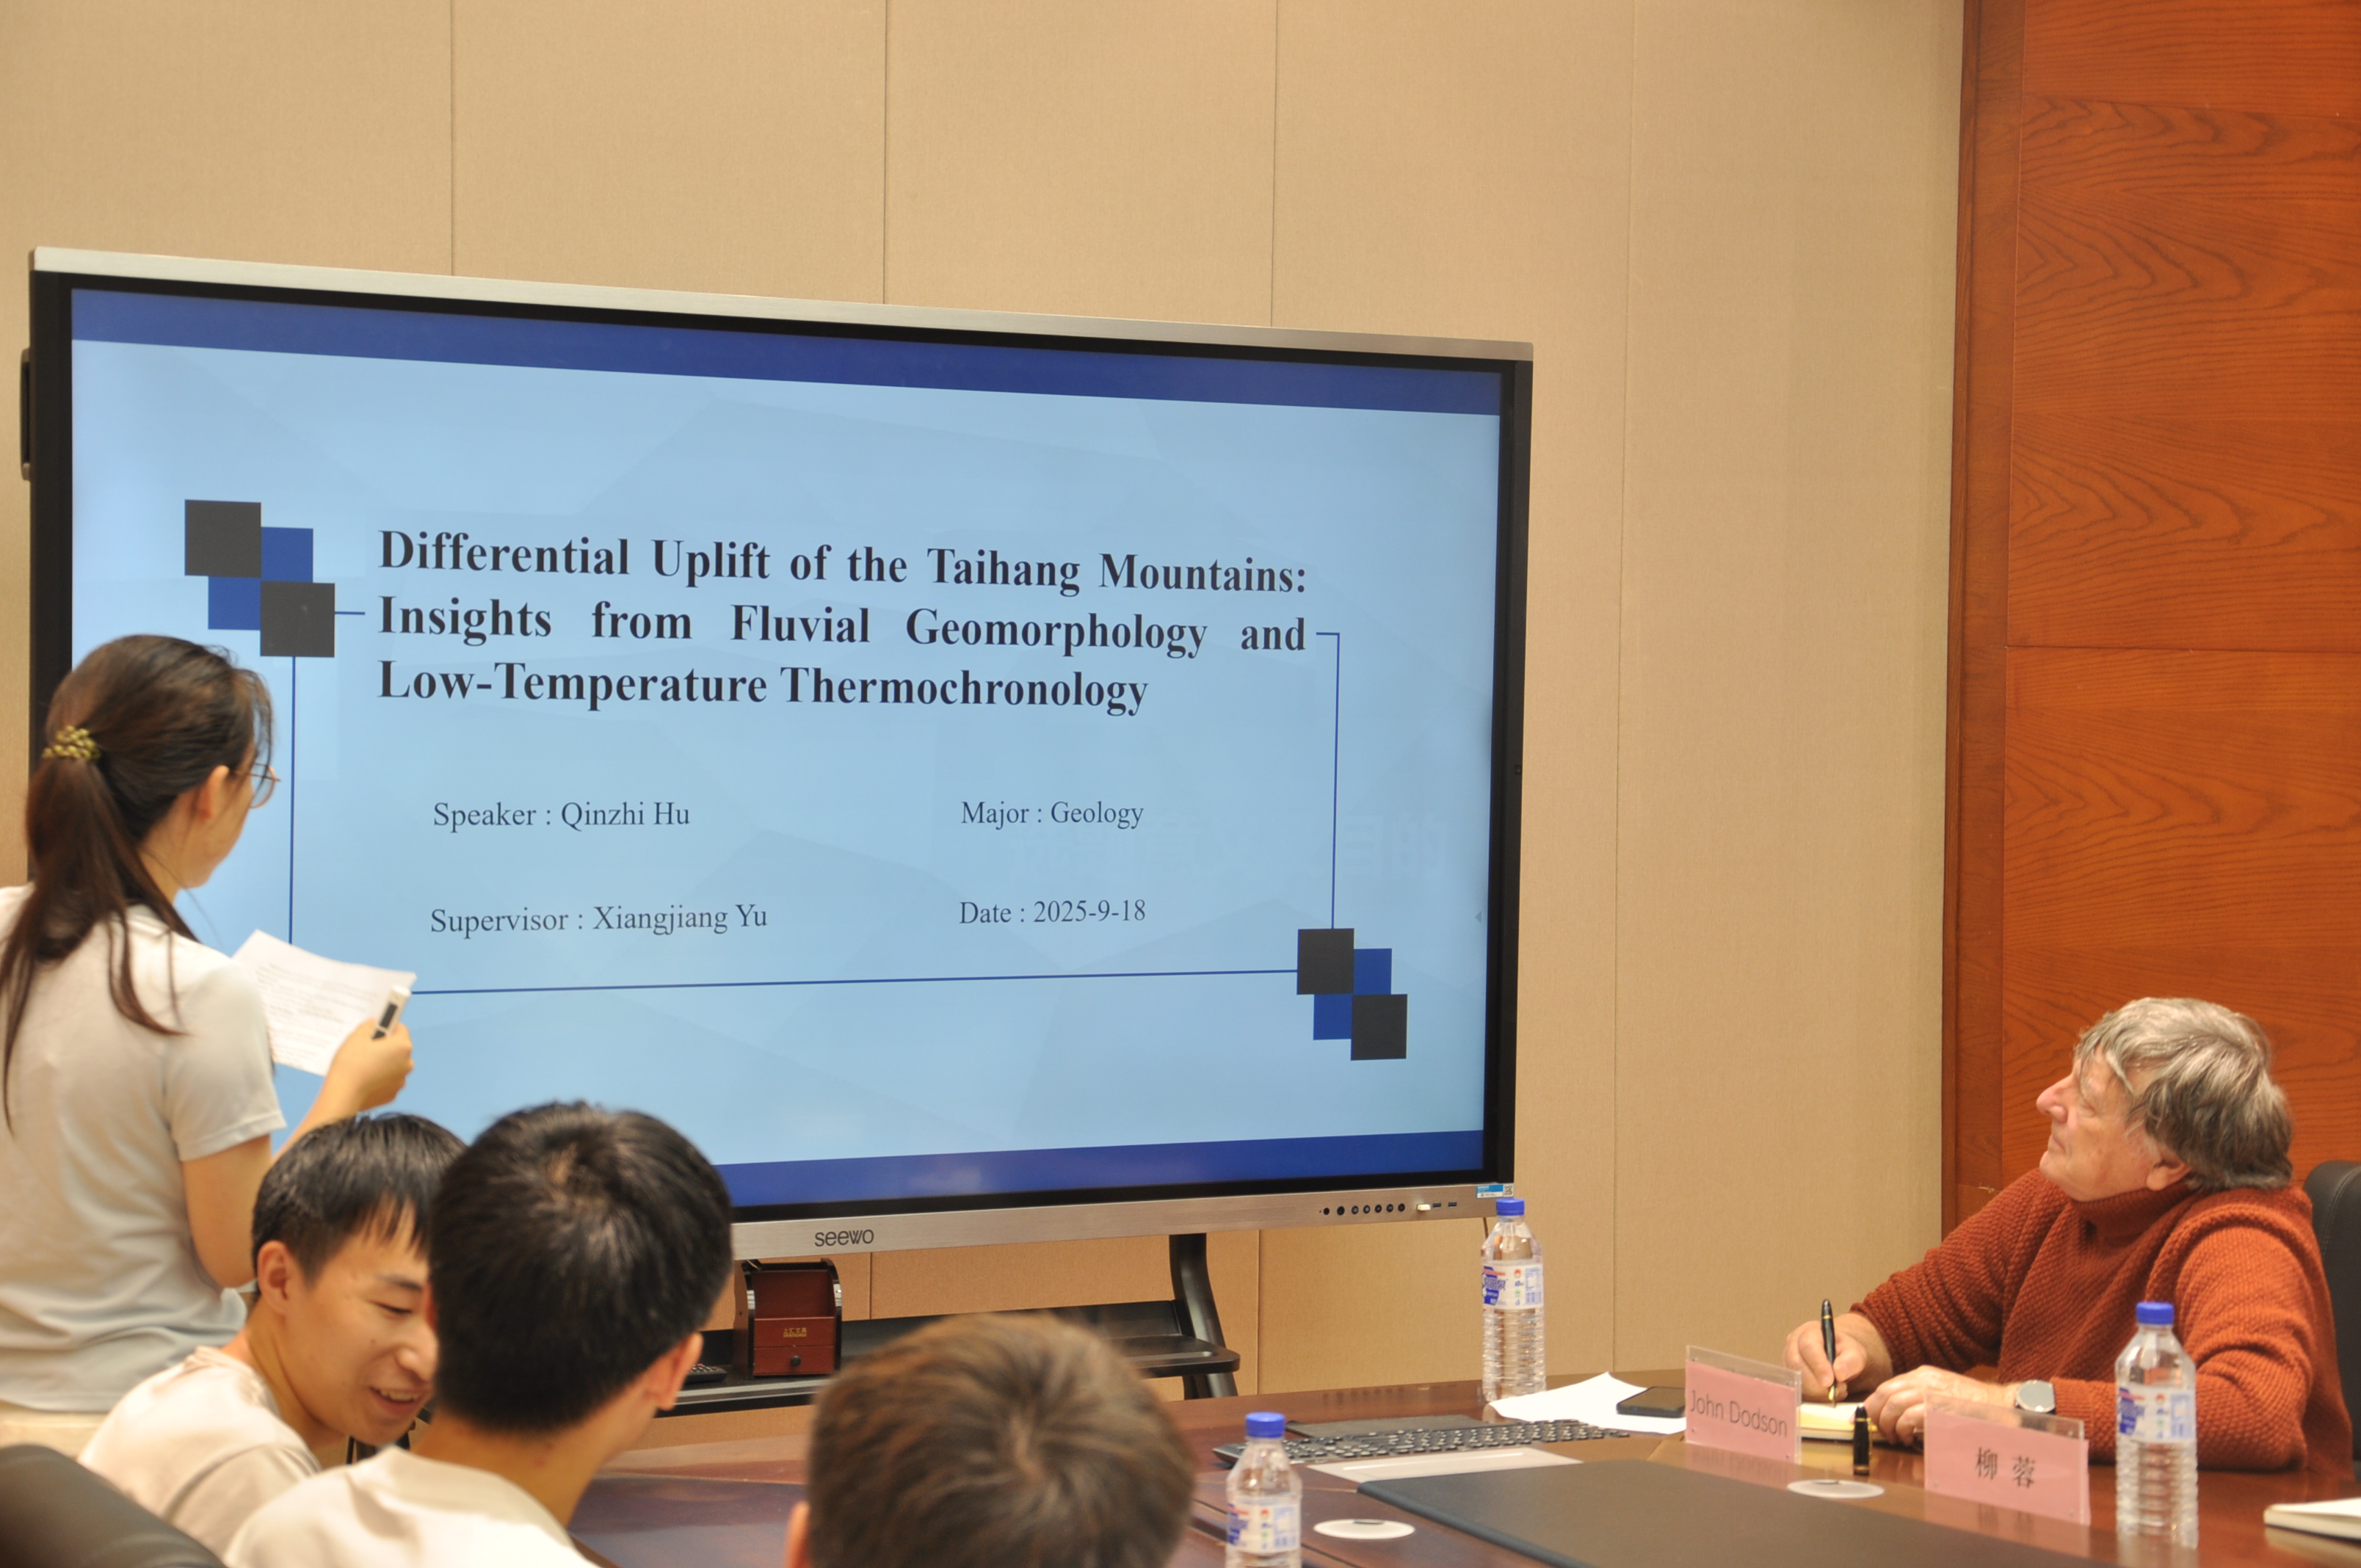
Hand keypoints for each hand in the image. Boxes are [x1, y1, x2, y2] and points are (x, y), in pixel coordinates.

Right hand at [320, 1019, 413, 1114]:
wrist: (343, 1094)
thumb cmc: (351, 1062)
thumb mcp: (356, 1037)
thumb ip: (368, 1026)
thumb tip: (374, 1024)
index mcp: (402, 1046)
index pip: (400, 1029)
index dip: (388, 1027)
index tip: (377, 1030)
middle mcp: (407, 1063)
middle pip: (398, 1049)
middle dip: (386, 1047)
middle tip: (367, 1048)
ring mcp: (401, 1080)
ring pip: (394, 1066)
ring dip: (384, 1064)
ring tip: (364, 1065)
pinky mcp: (392, 1094)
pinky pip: (388, 1082)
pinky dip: (380, 1079)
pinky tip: (365, 1079)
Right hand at [1782, 1311, 1890, 1400]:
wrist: (1838, 1355)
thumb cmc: (1844, 1351)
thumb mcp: (1855, 1352)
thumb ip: (1850, 1361)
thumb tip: (1839, 1373)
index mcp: (1809, 1332)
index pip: (1808, 1346)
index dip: (1818, 1365)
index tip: (1829, 1382)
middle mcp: (1793, 1343)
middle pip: (1796, 1364)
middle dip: (1815, 1383)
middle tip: (1835, 1391)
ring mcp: (1787, 1359)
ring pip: (1794, 1378)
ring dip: (1814, 1391)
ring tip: (1835, 1392)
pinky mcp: (1789, 1374)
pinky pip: (1795, 1388)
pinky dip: (1811, 1396)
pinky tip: (1826, 1395)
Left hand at [1862, 1366, 2013, 1445]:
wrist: (2001, 1405)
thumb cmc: (1974, 1405)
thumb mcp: (1941, 1393)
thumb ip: (1919, 1397)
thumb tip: (1897, 1414)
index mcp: (1923, 1375)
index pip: (1887, 1386)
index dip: (1874, 1404)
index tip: (1871, 1418)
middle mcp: (1923, 1379)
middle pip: (1884, 1393)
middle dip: (1877, 1415)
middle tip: (1882, 1430)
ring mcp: (1931, 1392)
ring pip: (1892, 1404)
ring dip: (1888, 1424)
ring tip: (1896, 1436)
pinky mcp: (1938, 1408)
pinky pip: (1908, 1417)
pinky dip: (1902, 1429)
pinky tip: (1907, 1438)